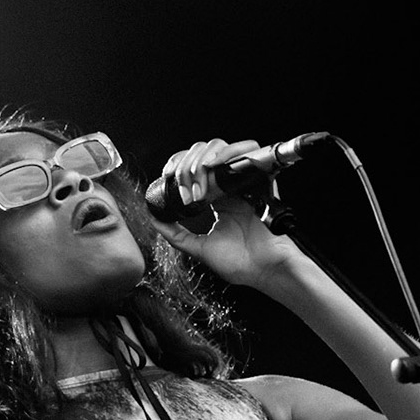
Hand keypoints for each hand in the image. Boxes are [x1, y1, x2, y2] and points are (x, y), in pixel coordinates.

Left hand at [156, 138, 301, 289]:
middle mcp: (229, 188)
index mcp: (216, 200)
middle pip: (203, 154)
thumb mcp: (199, 249)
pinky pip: (247, 151)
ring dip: (202, 160)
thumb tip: (154, 219)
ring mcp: (243, 182)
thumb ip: (176, 234)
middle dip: (186, 165)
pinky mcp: (260, 180)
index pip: (193, 168)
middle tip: (182, 186)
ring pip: (220, 148)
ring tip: (198, 181)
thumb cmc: (240, 263)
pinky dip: (228, 152)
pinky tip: (214, 165)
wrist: (265, 270)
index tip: (168, 177)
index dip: (178, 165)